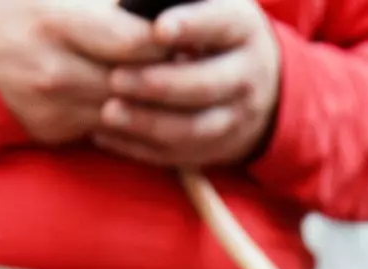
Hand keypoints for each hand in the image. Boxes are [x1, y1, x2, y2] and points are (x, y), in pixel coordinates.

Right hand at [0, 0, 170, 144]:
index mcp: (58, 20)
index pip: (137, 42)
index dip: (168, 39)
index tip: (184, 31)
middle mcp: (60, 70)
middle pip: (139, 82)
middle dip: (170, 72)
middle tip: (191, 58)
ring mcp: (57, 106)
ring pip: (127, 111)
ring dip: (151, 99)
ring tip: (173, 80)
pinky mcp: (54, 129)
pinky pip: (103, 127)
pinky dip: (125, 115)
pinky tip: (138, 99)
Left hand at [95, 0, 280, 167]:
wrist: (258, 82)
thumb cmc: (214, 29)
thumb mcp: (211, 3)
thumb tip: (139, 1)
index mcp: (243, 29)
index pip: (219, 25)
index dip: (190, 27)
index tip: (158, 29)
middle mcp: (247, 76)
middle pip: (204, 86)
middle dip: (159, 85)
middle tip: (116, 78)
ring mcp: (235, 118)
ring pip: (192, 128)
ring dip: (148, 122)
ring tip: (108, 112)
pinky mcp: (218, 148)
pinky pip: (179, 154)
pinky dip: (142, 147)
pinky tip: (108, 134)